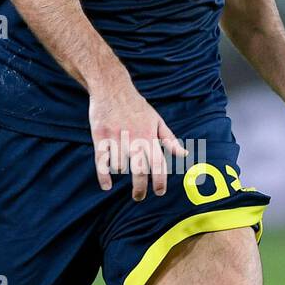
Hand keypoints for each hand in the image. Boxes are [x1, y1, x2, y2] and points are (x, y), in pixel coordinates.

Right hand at [89, 76, 186, 198]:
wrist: (112, 88)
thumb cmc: (136, 106)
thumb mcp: (156, 120)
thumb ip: (169, 139)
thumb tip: (184, 154)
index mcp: (149, 136)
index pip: (158, 164)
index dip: (159, 181)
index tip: (159, 192)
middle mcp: (134, 139)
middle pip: (138, 171)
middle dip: (139, 188)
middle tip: (139, 197)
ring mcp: (116, 138)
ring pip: (119, 167)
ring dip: (120, 172)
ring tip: (121, 169)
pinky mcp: (100, 137)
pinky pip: (101, 162)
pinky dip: (103, 177)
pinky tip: (107, 186)